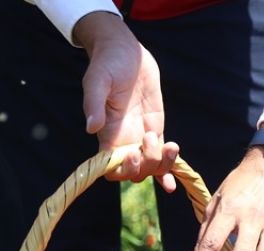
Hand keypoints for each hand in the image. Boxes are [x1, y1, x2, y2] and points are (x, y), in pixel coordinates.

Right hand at [74, 11, 178, 190]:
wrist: (127, 53)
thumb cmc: (107, 64)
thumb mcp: (97, 80)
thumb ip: (94, 104)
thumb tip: (92, 128)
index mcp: (107, 134)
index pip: (110, 168)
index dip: (122, 169)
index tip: (132, 153)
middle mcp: (123, 141)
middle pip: (135, 173)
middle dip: (146, 166)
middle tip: (150, 138)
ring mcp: (141, 137)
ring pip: (151, 168)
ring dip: (162, 165)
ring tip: (170, 145)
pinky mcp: (156, 130)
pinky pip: (163, 157)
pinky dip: (168, 170)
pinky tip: (172, 184)